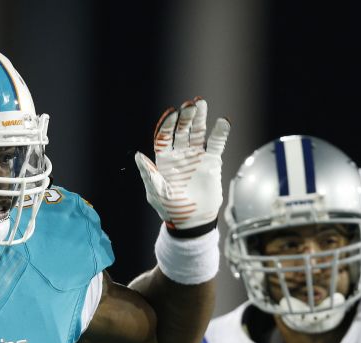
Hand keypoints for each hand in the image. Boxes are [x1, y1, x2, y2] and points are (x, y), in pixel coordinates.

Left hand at [135, 97, 230, 233]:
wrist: (191, 222)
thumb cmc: (170, 209)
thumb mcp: (156, 192)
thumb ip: (148, 174)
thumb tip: (137, 155)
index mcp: (164, 159)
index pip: (164, 136)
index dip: (167, 124)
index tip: (172, 113)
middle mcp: (180, 154)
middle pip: (182, 130)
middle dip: (185, 117)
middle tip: (191, 104)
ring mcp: (196, 157)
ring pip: (198, 133)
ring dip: (200, 118)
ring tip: (202, 103)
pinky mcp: (211, 163)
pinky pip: (216, 144)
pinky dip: (220, 133)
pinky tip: (223, 122)